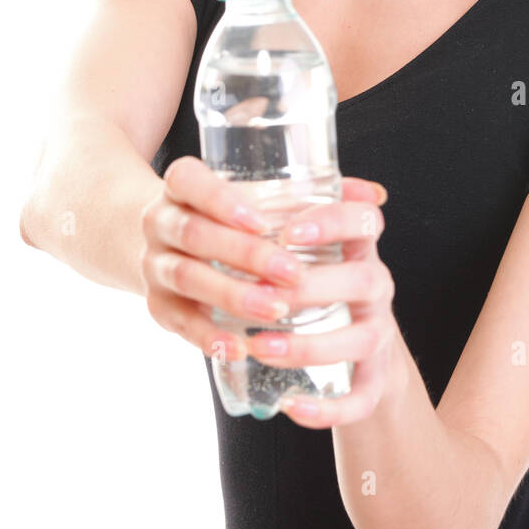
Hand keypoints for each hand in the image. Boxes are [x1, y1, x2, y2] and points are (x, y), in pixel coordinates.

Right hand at [139, 158, 393, 430]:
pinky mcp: (157, 304)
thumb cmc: (230, 214)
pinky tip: (237, 347)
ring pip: (186, 276)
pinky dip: (206, 336)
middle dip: (245, 254)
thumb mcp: (254, 193)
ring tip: (276, 310)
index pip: (190, 180)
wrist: (171, 242)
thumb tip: (375, 196)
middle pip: (194, 233)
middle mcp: (159, 220)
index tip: (265, 221)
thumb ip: (312, 194)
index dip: (223, 200)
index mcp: (181, 184)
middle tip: (292, 273)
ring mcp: (152, 263)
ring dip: (232, 295)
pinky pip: (177, 321)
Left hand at [254, 179, 394, 429]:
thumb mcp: (300, 247)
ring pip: (364, 338)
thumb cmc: (311, 283)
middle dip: (312, 287)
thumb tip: (225, 181)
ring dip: (310, 344)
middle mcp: (376, 286)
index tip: (289, 231)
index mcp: (359, 247)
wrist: (353, 353)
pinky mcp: (375, 380)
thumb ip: (274, 218)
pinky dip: (329, 408)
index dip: (333, 221)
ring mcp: (380, 333)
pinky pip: (362, 397)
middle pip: (366, 279)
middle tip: (261, 292)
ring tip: (261, 346)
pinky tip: (290, 407)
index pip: (365, 220)